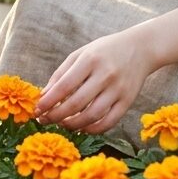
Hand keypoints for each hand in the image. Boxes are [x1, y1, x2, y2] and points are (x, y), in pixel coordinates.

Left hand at [35, 29, 154, 133]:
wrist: (140, 49)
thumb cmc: (104, 51)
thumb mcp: (80, 54)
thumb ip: (61, 73)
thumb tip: (44, 96)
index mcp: (90, 60)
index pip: (65, 85)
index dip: (49, 101)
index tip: (37, 110)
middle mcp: (105, 75)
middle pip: (77, 103)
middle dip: (56, 116)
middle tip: (45, 120)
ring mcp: (118, 89)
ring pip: (92, 116)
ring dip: (73, 125)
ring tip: (62, 124)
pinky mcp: (128, 101)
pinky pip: (109, 122)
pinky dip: (93, 129)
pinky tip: (82, 127)